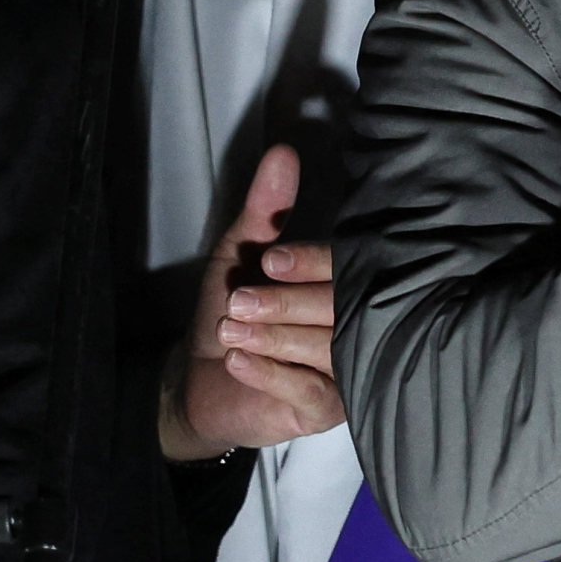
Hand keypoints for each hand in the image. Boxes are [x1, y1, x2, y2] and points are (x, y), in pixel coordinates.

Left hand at [161, 142, 339, 462]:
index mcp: (343, 283)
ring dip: (273, 337)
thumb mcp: (243, 254)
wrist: (203, 381)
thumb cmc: (231, 312)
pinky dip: (270, 374)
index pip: (345, 268)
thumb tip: (283, 152)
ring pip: (327, 349)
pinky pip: (309, 390)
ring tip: (232, 331)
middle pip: (338, 309)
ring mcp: (348, 369)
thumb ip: (266, 208)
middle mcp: (357, 324)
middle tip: (239, 302)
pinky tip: (239, 361)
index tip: (270, 261)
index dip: (311, 263)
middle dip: (285, 304)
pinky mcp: (328, 409)